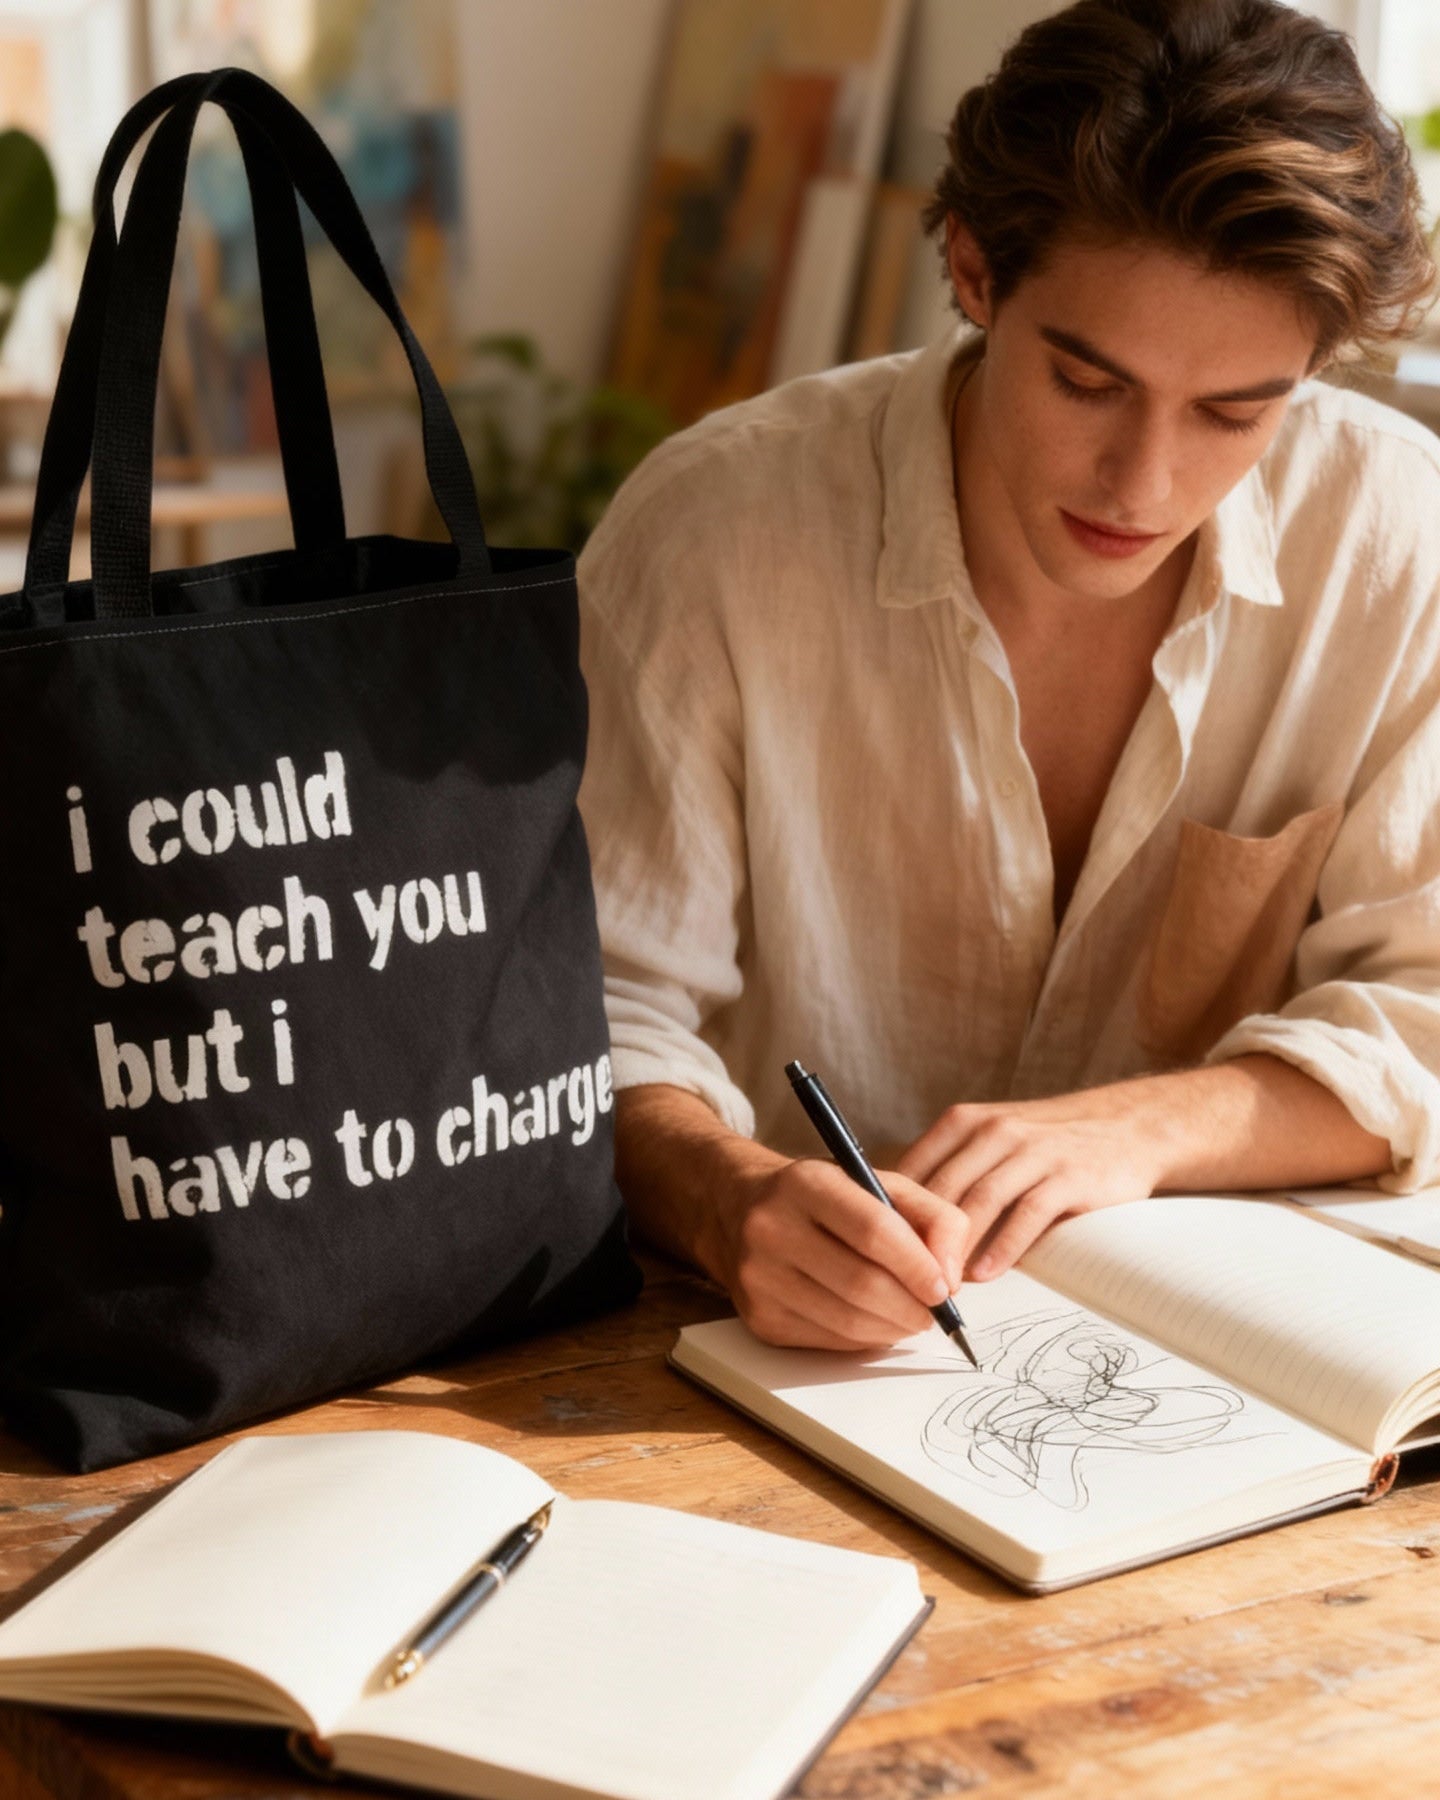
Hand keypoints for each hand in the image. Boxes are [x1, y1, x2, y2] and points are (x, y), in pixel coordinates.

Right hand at [708, 1153, 969, 1350]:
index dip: (917, 1265)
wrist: (740, 1209)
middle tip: (935, 1311)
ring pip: (847, 1321)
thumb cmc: (824, 1198)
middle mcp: (772, 1227)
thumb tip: (952, 1276)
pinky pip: (828, 1342)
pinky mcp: (759, 1318)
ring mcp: (759, 1276)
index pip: (873, 1230)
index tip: (945, 1287)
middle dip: (912, 1306)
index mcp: (805, 1183)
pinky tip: (875, 1322)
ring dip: (893, 1328)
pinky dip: (865, 1339)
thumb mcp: (878, 1184)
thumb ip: (932, 1217)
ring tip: (910, 1316)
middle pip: (861, 1284)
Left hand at [895, 1093, 1163, 1280]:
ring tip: (941, 1286)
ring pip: (980, 1202)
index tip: (876, 1254)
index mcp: (964, 1123)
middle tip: (902, 1281)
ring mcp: (1033, 1151)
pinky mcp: (1069, 1176)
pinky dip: (1003, 1246)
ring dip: (956, 1249)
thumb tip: (896, 1222)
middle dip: (919, 1239)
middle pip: (942, 1189)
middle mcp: (994, 1131)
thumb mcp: (991, 1140)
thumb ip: (950, 1172)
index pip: (914, 1169)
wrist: (1125, 1126)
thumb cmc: (1046, 1143)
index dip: (892, 1214)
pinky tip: (985, 1274)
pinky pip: (1028, 1213)